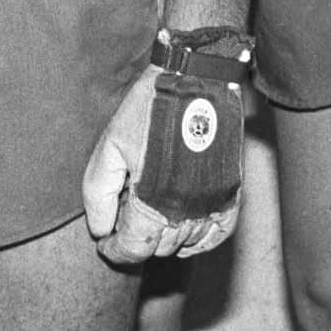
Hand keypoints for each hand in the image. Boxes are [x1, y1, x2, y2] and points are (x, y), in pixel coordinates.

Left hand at [81, 67, 242, 263]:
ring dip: (163, 236)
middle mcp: (187, 209)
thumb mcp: (110, 145)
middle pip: (158, 248)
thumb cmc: (149, 108)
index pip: (134, 248)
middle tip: (123, 216)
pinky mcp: (232, 193)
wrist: (195, 79)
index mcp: (154, 200)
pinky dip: (198, 239)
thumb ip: (98, 193)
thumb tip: (101, 230)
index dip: (115, 251)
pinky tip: (181, 227)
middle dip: (137, 239)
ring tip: (148, 211)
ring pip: (185, 243)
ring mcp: (213, 203)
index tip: (105, 245)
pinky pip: (217, 234)